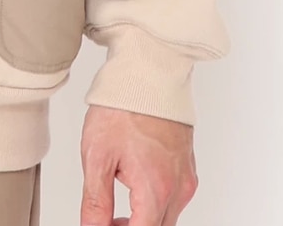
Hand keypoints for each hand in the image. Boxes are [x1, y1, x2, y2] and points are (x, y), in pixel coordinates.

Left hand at [79, 104, 198, 224]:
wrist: (148, 72)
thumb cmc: (123, 106)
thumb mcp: (97, 156)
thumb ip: (96, 201)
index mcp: (156, 189)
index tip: (103, 224)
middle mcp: (178, 188)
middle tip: (106, 217)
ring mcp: (186, 177)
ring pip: (167, 216)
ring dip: (144, 216)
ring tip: (117, 197)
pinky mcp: (187, 166)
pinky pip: (174, 197)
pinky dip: (155, 200)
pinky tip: (135, 182)